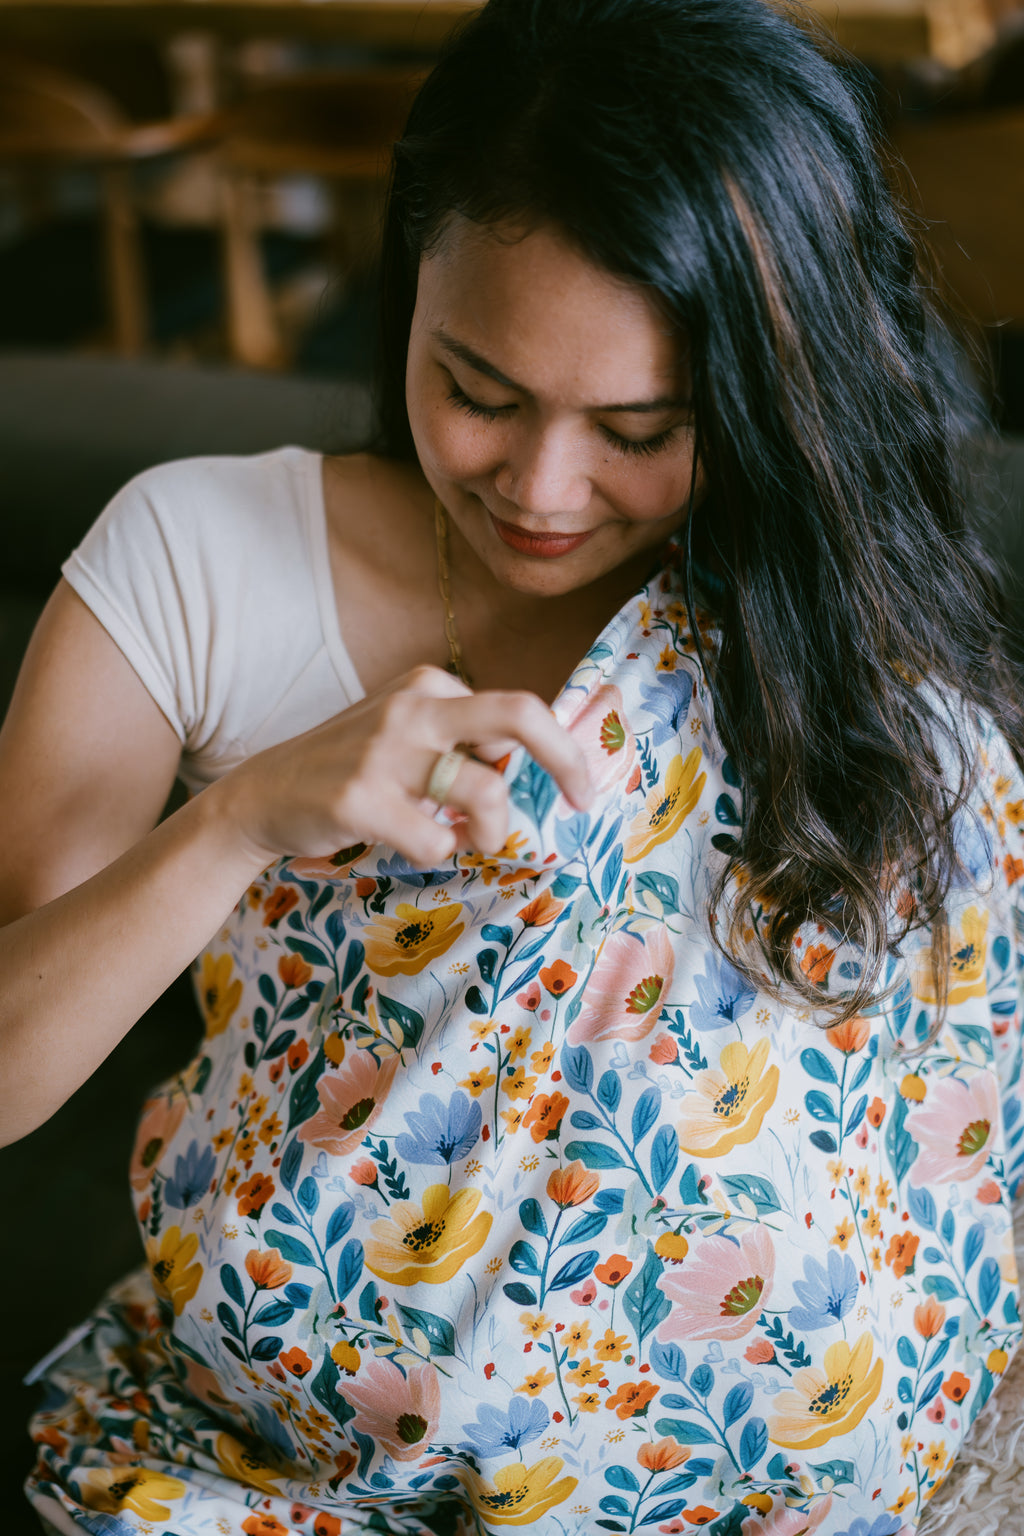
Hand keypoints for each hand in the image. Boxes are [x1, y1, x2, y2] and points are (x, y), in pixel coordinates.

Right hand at [217, 665, 591, 868]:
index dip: (557, 751)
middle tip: (581, 800)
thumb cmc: (349, 770)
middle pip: (519, 714)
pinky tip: (413, 845)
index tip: (575, 786)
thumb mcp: (404, 732)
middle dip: (566, 759)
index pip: (518, 709)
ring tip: (468, 841)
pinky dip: (439, 853)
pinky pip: (437, 840)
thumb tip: (538, 769)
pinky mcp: (361, 798)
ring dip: (492, 832)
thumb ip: (460, 740)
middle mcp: (413, 706)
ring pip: (487, 791)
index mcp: (429, 683)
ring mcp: (385, 750)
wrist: (263, 796)